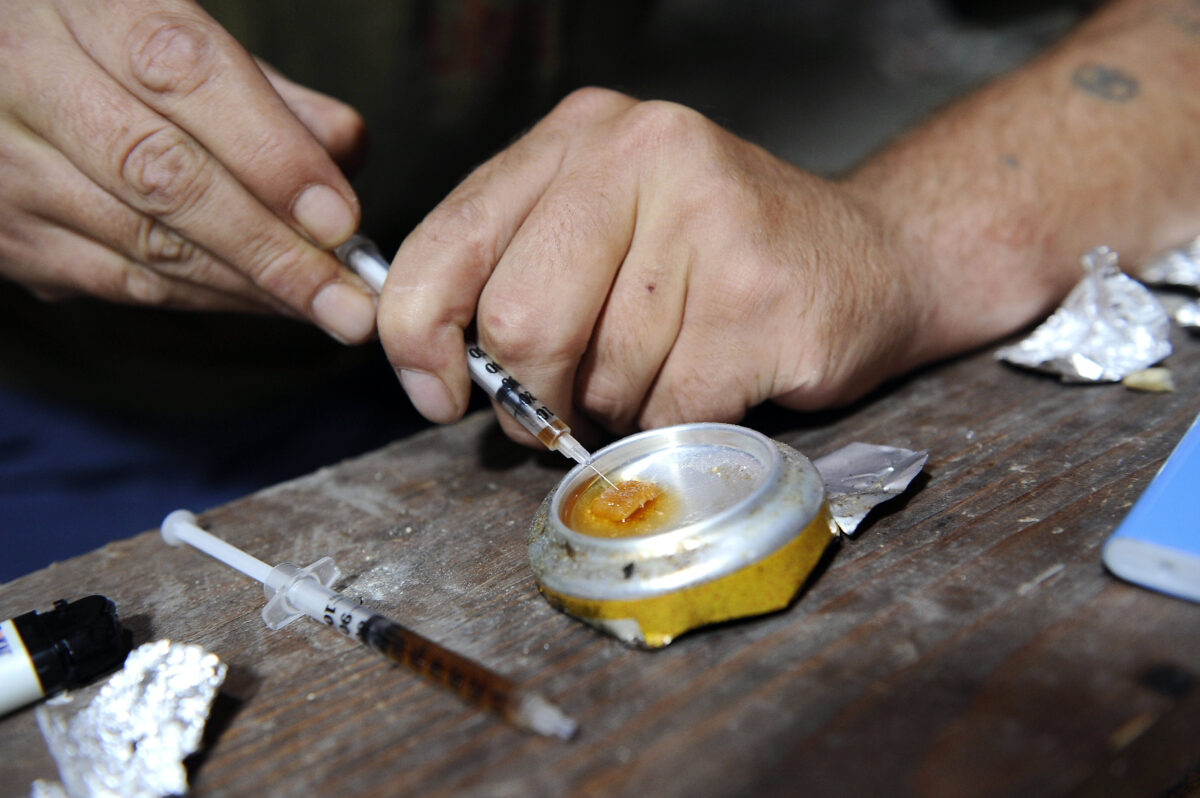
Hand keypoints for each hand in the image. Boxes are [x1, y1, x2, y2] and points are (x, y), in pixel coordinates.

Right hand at [0, 0, 375, 342]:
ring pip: (146, 244)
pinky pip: (125, 284)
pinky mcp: (6, 237)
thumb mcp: (184, 39)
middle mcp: (27, 77)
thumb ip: (267, 93)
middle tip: (348, 297)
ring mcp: (6, 164)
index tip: (340, 218)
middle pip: (162, 175)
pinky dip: (213, 299)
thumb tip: (345, 150)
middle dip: (270, 247)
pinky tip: (272, 305)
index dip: (269, 153)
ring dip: (252, 288)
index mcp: (85, 5)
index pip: (180, 74)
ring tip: (329, 309)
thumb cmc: (112, 54)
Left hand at [378, 88, 935, 444]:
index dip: (417, 334)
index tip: (437, 390)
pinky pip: (669, 411)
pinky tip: (715, 384)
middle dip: (531, 394)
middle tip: (561, 410)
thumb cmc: (720, 260)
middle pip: (520, 319)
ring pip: (601, 378)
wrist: (874, 260)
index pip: (447, 239)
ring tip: (668, 369)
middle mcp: (643, 153)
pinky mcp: (761, 296)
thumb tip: (440, 369)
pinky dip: (677, 428)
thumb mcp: (607, 229)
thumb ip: (518, 271)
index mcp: (582, 134)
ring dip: (620, 409)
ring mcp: (711, 219)